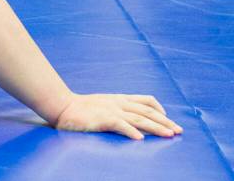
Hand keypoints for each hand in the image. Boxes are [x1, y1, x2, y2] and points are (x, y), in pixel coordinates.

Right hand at [54, 93, 183, 139]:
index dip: (159, 109)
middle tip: (178, 131)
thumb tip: (129, 120)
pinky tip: (140, 139)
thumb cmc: (79, 108)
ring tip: (169, 135)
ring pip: (139, 118)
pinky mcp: (102, 118)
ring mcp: (110, 110)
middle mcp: (118, 103)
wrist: (61, 106)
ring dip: (156, 127)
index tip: (168, 118)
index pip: (145, 100)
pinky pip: (120, 124)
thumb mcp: (102, 104)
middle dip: (165, 121)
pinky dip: (131, 131)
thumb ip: (115, 109)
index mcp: (118, 99)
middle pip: (147, 111)